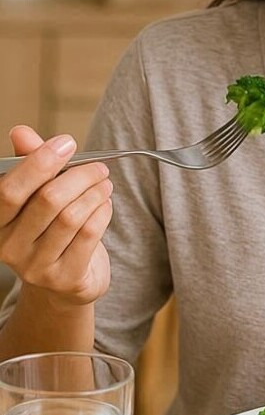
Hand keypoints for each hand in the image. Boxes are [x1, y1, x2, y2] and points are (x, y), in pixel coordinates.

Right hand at [0, 126, 112, 305]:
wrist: (65, 282)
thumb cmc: (50, 229)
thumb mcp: (37, 196)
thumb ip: (30, 164)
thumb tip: (20, 132)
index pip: (9, 190)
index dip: (40, 162)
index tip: (67, 142)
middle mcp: (9, 247)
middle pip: (48, 200)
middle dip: (80, 176)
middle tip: (99, 167)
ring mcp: (36, 266)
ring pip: (72, 216)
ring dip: (95, 193)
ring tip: (105, 184)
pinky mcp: (65, 278)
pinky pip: (89, 234)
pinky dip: (103, 213)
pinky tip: (105, 205)